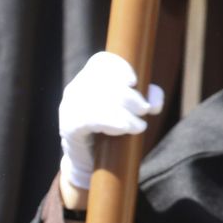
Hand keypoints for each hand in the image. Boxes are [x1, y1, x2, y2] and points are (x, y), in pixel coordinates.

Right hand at [59, 51, 164, 192]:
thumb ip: (145, 99)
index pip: (100, 62)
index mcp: (86, 79)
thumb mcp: (128, 111)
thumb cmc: (109, 131)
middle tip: (145, 111)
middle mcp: (74, 89)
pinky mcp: (68, 126)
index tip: (134, 82)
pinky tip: (124, 128)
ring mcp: (68, 107)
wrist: (86, 161)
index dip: (119, 67)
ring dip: (126, 113)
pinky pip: (91, 118)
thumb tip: (154, 103)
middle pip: (106, 83)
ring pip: (100, 101)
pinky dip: (112, 122)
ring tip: (140, 126)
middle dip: (131, 97)